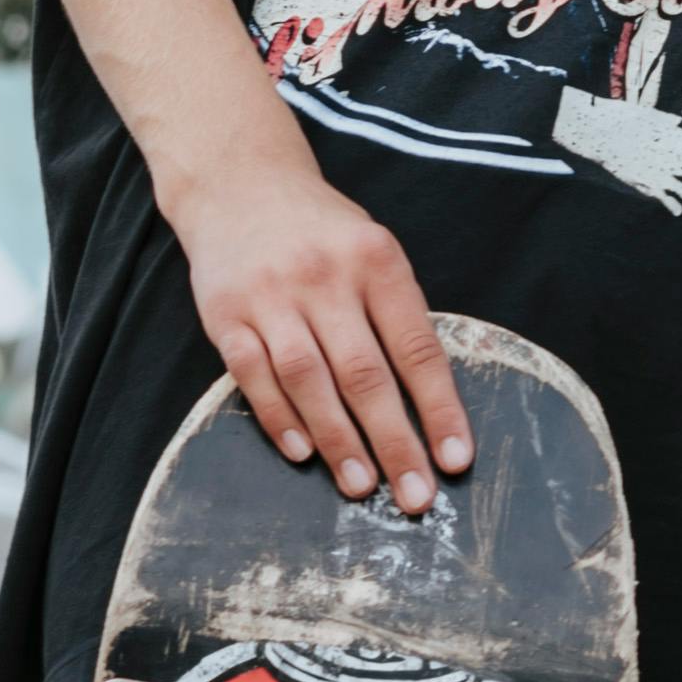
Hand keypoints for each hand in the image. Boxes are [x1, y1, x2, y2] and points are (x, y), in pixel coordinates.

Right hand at [172, 131, 468, 509]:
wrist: (240, 185)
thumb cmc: (323, 232)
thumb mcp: (374, 251)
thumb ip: (398, 315)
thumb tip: (428, 402)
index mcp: (377, 261)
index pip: (417, 348)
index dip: (439, 407)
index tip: (455, 458)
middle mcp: (325, 278)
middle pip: (366, 374)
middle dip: (395, 442)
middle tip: (415, 497)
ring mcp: (271, 297)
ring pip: (310, 381)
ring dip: (339, 441)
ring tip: (363, 487)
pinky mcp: (225, 315)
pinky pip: (253, 376)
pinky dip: (280, 419)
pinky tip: (303, 454)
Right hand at [551, 86, 681, 212]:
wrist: (602, 135)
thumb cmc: (625, 120)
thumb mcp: (653, 115)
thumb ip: (670, 122)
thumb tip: (677, 121)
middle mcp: (679, 161)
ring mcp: (665, 176)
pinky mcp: (650, 189)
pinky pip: (671, 204)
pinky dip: (676, 208)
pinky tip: (676, 210)